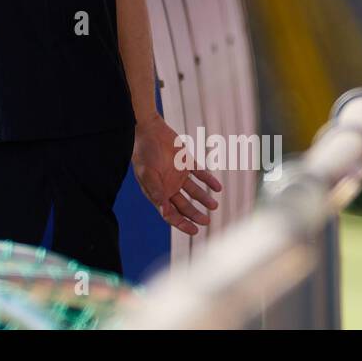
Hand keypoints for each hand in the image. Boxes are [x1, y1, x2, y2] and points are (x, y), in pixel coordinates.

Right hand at [130, 115, 222, 234]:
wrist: (149, 129)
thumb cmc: (143, 153)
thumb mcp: (148, 174)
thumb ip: (157, 193)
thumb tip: (165, 212)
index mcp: (158, 192)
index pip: (170, 213)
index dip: (182, 223)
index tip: (194, 231)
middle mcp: (168, 186)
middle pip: (184, 206)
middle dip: (195, 215)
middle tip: (206, 221)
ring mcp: (178, 175)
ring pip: (194, 191)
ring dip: (204, 199)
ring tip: (214, 206)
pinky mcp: (186, 162)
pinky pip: (200, 174)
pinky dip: (209, 180)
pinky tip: (217, 187)